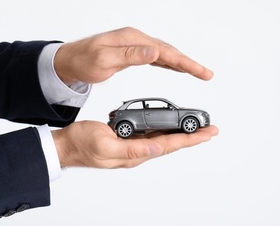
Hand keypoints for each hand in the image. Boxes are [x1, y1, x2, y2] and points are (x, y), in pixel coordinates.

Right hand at [52, 121, 218, 167]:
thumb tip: (157, 148)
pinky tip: (172, 126)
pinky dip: (166, 129)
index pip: (169, 145)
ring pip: (165, 138)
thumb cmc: (83, 144)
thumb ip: (132, 149)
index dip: (190, 139)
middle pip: (172, 143)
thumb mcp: (105, 146)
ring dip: (182, 134)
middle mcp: (138, 150)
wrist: (68, 144)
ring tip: (197, 129)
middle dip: (193, 137)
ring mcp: (134, 145)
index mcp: (136, 153)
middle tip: (210, 130)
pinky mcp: (129, 139)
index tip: (207, 133)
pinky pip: (153, 134)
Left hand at [54, 27, 213, 84]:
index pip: (165, 51)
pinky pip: (157, 57)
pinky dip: (170, 62)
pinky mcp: (133, 53)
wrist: (70, 60)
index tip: (200, 72)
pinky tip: (176, 67)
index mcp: (133, 40)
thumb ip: (130, 56)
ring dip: (182, 63)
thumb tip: (154, 52)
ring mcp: (136, 45)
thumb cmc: (84, 61)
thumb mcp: (104, 60)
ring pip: (165, 54)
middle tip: (207, 74)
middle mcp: (137, 40)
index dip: (185, 62)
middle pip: (170, 51)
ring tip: (198, 72)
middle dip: (190, 63)